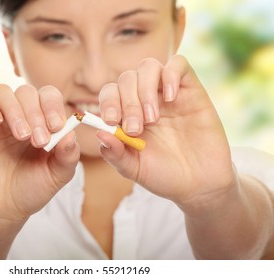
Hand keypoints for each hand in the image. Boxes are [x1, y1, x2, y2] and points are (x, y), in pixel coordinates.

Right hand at [0, 84, 79, 224]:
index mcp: (42, 122)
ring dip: (15, 110)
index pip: (49, 96)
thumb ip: (68, 155)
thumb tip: (72, 134)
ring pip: (3, 92)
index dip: (53, 106)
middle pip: (27, 92)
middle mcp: (20, 116)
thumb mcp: (57, 175)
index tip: (56, 127)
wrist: (1, 210)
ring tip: (21, 136)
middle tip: (39, 141)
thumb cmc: (31, 189)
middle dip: (36, 113)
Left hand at [98, 55, 236, 209]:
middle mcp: (145, 100)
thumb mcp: (134, 169)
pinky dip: (170, 75)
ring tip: (152, 118)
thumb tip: (99, 133)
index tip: (111, 121)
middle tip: (135, 129)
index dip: (107, 102)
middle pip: (126, 79)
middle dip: (127, 103)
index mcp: (127, 116)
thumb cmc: (164, 175)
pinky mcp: (191, 90)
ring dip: (144, 90)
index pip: (109, 93)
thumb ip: (114, 154)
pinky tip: (170, 98)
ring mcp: (167, 93)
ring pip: (148, 66)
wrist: (200, 183)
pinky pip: (179, 64)